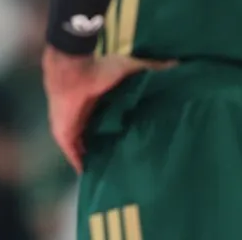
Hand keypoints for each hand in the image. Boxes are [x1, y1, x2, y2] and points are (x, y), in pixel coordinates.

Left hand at [42, 46, 173, 171]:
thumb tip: (177, 64)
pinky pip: (74, 156)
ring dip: (98, 159)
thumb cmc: (98, 69)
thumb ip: (150, 68)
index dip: (123, 132)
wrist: (72, 70)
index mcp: (99, 103)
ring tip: (117, 176)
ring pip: (87, 148)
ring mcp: (74, 127)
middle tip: (130, 165)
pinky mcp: (64, 136)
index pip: (112, 122)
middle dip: (112, 149)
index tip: (139, 144)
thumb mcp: (129, 67)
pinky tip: (95, 178)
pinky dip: (83, 166)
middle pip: (100, 137)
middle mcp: (86, 117)